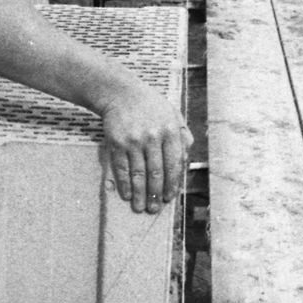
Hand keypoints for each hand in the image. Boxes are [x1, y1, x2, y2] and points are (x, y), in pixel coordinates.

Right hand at [97, 83, 190, 214]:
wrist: (120, 93)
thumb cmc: (149, 105)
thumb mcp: (172, 114)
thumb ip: (183, 135)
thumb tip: (186, 159)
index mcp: (170, 131)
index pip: (174, 165)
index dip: (172, 184)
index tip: (170, 198)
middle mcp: (153, 137)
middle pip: (156, 173)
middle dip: (156, 194)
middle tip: (155, 209)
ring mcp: (133, 140)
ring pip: (139, 174)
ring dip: (140, 194)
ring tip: (140, 208)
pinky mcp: (117, 143)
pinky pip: (122, 168)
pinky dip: (124, 184)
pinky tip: (126, 195)